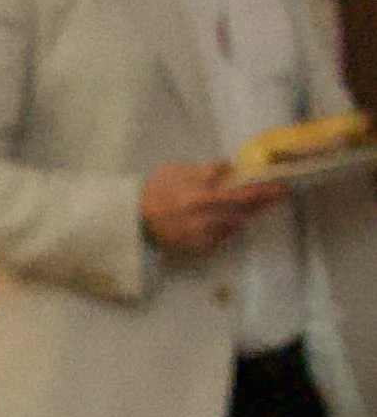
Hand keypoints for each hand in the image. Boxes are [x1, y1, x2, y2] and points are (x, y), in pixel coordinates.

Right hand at [141, 159, 284, 258]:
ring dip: (246, 214)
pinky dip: (229, 227)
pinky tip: (227, 219)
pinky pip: (223, 237)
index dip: (262, 190)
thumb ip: (206, 171)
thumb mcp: (177, 170)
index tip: (281, 186)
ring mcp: (201, 235)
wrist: (135, 218)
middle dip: (262, 201)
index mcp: (198, 196)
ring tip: (253, 205)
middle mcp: (202, 218)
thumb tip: (231, 169)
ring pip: (235, 224)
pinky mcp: (198, 247)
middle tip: (278, 194)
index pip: (239, 193)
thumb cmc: (156, 190)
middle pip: (242, 210)